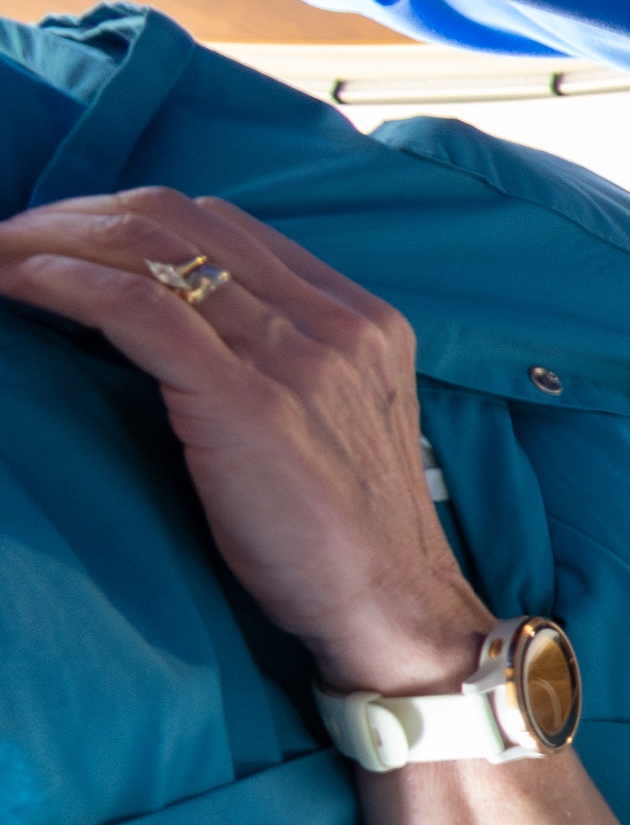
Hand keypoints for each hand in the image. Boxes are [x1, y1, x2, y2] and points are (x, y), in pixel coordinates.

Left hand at [0, 190, 494, 692]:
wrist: (395, 607)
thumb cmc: (347, 536)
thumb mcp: (332, 424)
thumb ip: (285, 364)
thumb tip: (180, 336)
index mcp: (360, 318)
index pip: (222, 225)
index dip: (126, 219)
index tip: (62, 246)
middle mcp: (334, 320)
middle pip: (176, 218)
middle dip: (72, 217)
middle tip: (5, 243)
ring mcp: (297, 355)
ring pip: (148, 250)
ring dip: (48, 242)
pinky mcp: (247, 399)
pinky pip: (134, 307)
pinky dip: (59, 282)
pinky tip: (14, 286)